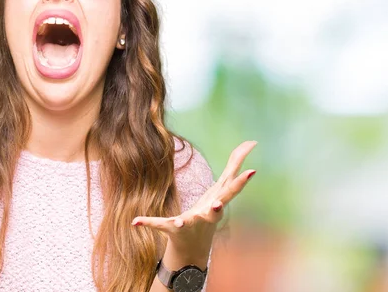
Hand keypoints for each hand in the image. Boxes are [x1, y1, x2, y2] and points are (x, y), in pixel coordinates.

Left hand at [132, 141, 257, 259]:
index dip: (241, 181)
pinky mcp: (174, 229)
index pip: (232, 190)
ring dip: (183, 222)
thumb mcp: (223, 186)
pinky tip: (135, 221)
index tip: (252, 172)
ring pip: (186, 222)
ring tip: (180, 222)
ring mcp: (190, 224)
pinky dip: (148, 222)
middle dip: (218, 207)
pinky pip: (160, 224)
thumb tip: (252, 141)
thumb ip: (235, 164)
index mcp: (218, 202)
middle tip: (218, 205)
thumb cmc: (211, 209)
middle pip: (214, 210)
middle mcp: (207, 215)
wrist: (194, 247)